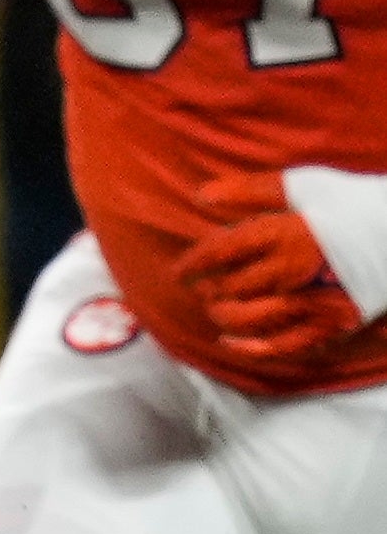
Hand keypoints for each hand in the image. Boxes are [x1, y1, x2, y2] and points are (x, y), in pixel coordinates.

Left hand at [181, 207, 360, 365]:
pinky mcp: (332, 323)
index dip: (192, 264)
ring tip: (216, 307)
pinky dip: (249, 347)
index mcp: (285, 233)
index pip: (220, 252)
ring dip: (222, 314)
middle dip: (210, 289)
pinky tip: (227, 341)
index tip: (179, 272)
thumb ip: (251, 190)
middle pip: (231, 287)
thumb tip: (201, 195)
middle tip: (204, 287)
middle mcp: (295, 269)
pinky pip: (282, 345)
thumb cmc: (353, 204)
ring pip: (248, 318)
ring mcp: (314, 300)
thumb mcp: (305, 186)